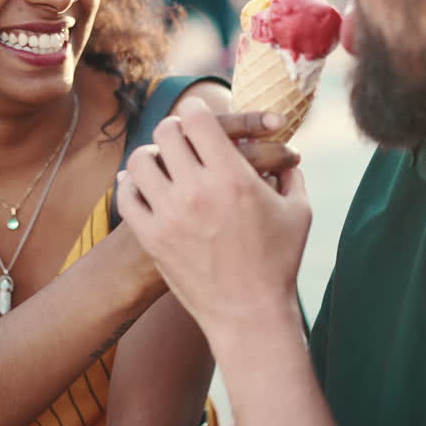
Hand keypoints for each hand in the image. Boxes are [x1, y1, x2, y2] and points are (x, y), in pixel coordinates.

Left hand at [116, 97, 311, 343]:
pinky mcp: (151, 238)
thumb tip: (287, 151)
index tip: (199, 116)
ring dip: (151, 155)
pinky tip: (144, 185)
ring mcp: (169, 215)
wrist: (250, 315)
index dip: (197, 110)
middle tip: (182, 138)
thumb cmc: (279, 262)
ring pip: (141, 160)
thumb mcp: (298, 211)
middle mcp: (197, 191)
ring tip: (162, 161)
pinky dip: (131, 184)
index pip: (197, 119)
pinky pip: (126, 195)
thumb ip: (291, 174)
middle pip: (166, 132)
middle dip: (175, 130)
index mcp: (233, 177)